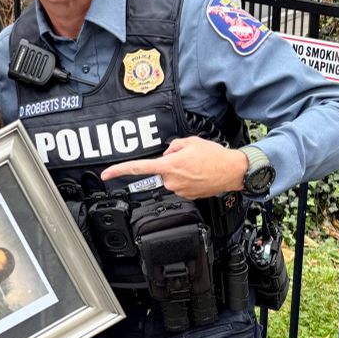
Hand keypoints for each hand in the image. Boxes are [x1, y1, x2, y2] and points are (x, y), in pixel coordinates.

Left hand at [101, 137, 248, 198]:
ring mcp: (179, 190)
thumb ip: (172, 146)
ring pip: (171, 178)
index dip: (120, 170)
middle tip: (188, 159)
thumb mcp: (190, 141)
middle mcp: (172, 181)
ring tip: (197, 166)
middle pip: (161, 170)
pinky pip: (181, 185)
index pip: (139, 168)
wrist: (232, 172)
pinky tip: (200, 174)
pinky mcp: (187, 196)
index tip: (106, 174)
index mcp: (169, 165)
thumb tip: (167, 153)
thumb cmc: (214, 156)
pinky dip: (188, 179)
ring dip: (180, 172)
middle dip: (170, 164)